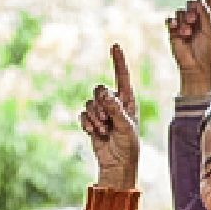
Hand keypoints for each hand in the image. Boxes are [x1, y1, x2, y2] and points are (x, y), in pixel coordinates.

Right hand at [80, 45, 138, 189]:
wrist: (117, 163)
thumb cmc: (128, 146)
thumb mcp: (126, 128)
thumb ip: (116, 110)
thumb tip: (105, 94)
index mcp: (128, 101)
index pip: (122, 77)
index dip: (118, 61)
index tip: (115, 45)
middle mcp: (114, 103)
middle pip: (99, 89)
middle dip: (100, 105)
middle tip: (107, 122)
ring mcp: (102, 112)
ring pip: (89, 103)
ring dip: (95, 119)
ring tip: (104, 131)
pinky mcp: (91, 121)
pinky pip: (82, 114)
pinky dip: (87, 124)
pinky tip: (95, 134)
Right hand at [168, 0, 210, 96]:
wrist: (195, 66)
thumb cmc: (207, 51)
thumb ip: (207, 16)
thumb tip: (199, 1)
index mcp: (208, 17)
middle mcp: (196, 18)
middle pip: (191, 2)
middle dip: (193, 10)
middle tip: (194, 22)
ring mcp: (184, 23)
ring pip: (181, 11)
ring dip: (185, 22)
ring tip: (188, 34)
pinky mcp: (173, 30)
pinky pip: (171, 19)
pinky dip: (174, 24)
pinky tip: (179, 32)